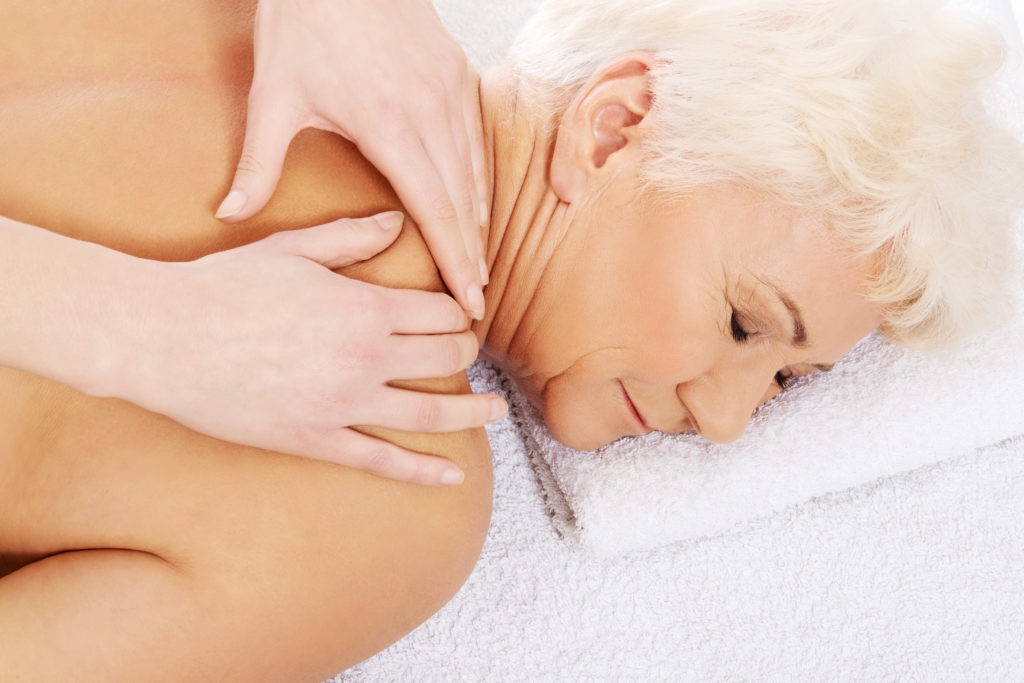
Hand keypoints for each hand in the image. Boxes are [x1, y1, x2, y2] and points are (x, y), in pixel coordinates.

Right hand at [120, 213, 504, 485]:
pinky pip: (381, 462)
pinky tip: (452, 479)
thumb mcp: (293, 248)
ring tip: (497, 413)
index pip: (441, 312)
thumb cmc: (225, 286)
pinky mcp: (316, 441)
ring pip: (430, 413)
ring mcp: (344, 405)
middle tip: (470, 354)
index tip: (458, 315)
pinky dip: (422, 473)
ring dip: (474, 413)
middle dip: (466, 353)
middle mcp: (365, 358)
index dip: (458, 313)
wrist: (163, 337)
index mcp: (364, 307)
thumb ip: (353, 237)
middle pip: (446, 357)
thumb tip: (398, 222)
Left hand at [217, 0, 488, 318]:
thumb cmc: (304, 22)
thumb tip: (231, 214)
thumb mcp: (274, 95)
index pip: (435, 210)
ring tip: (480, 264)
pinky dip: (480, 179)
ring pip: (475, 173)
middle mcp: (431, 113)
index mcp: (389, 126)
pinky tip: (477, 205)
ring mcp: (450, 92)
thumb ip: (260, 163)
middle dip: (472, 256)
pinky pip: (477, 140)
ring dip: (480, 223)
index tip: (469, 299)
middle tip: (478, 301)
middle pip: (463, 202)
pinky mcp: (458, 74)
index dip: (454, 260)